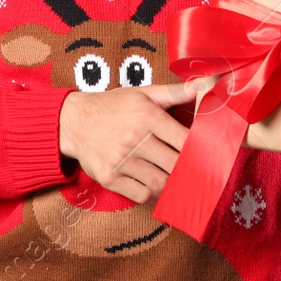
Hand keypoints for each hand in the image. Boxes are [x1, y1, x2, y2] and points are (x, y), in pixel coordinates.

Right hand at [58, 81, 198, 203]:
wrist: (73, 122)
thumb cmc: (111, 107)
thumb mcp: (141, 93)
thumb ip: (173, 92)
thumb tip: (203, 86)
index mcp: (146, 115)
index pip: (184, 140)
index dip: (200, 151)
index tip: (207, 156)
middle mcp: (133, 138)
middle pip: (175, 165)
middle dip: (189, 171)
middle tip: (198, 174)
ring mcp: (120, 160)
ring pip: (160, 183)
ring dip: (172, 184)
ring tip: (177, 181)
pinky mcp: (109, 178)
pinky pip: (141, 195)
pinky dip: (151, 193)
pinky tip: (153, 184)